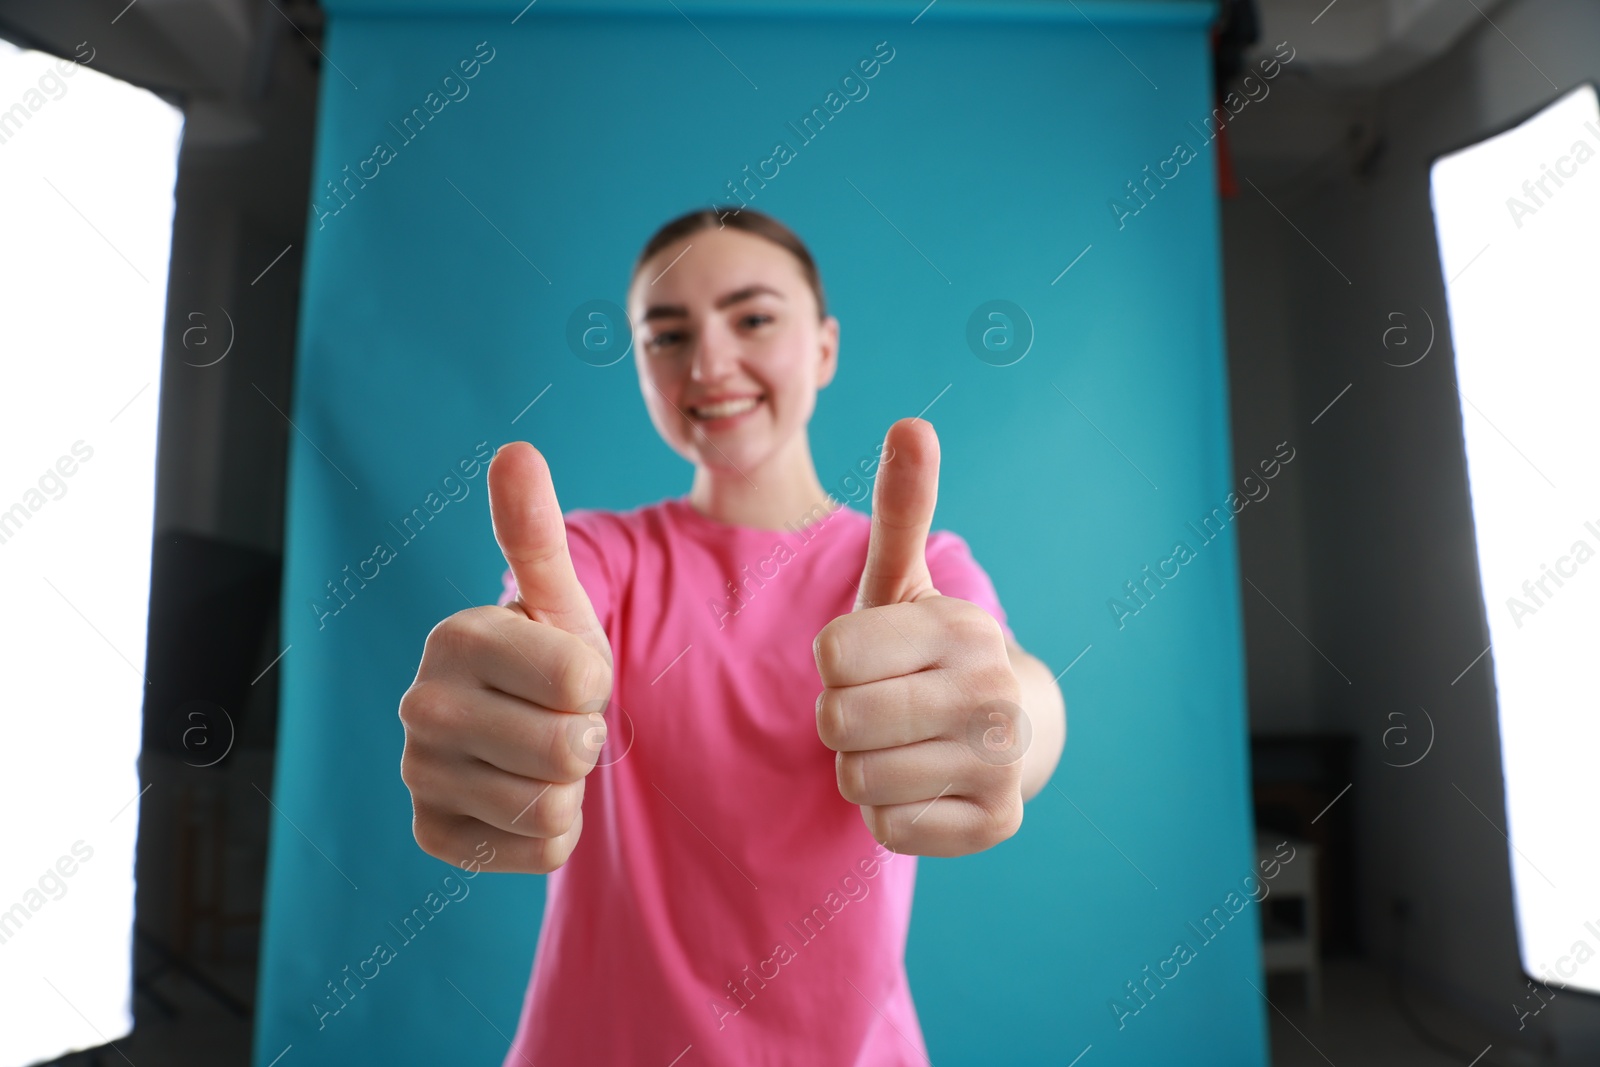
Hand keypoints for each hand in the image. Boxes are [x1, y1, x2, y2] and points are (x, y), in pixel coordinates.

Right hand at [398, 442, 613, 873]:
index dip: (598, 681)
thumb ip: (535, 531)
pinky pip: (537, 853)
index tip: (568, 672)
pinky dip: (551, 835)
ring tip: (540, 756)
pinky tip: (523, 797)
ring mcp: (419, 773)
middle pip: (568, 749)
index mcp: (456, 636)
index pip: (581, 679)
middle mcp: (421, 705)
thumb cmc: (547, 656)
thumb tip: (515, 449)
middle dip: (586, 738)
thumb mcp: (556, 598)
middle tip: (558, 718)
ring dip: (571, 788)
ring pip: (553, 807)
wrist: (524, 730)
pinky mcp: (432, 834)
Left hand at [813, 418, 1028, 856]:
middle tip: (880, 708)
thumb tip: (913, 422)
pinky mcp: (997, 823)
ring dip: (862, 768)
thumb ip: (902, 508)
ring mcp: (1002, 762)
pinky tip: (924, 785)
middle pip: (838, 720)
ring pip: (857, 779)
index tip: (870, 660)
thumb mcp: (902, 581)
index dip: (833, 663)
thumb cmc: (924, 649)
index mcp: (961, 628)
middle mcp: (993, 692)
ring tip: (902, 745)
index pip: (831, 655)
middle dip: (840, 719)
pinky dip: (891, 814)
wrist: (1003, 728)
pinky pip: (889, 828)